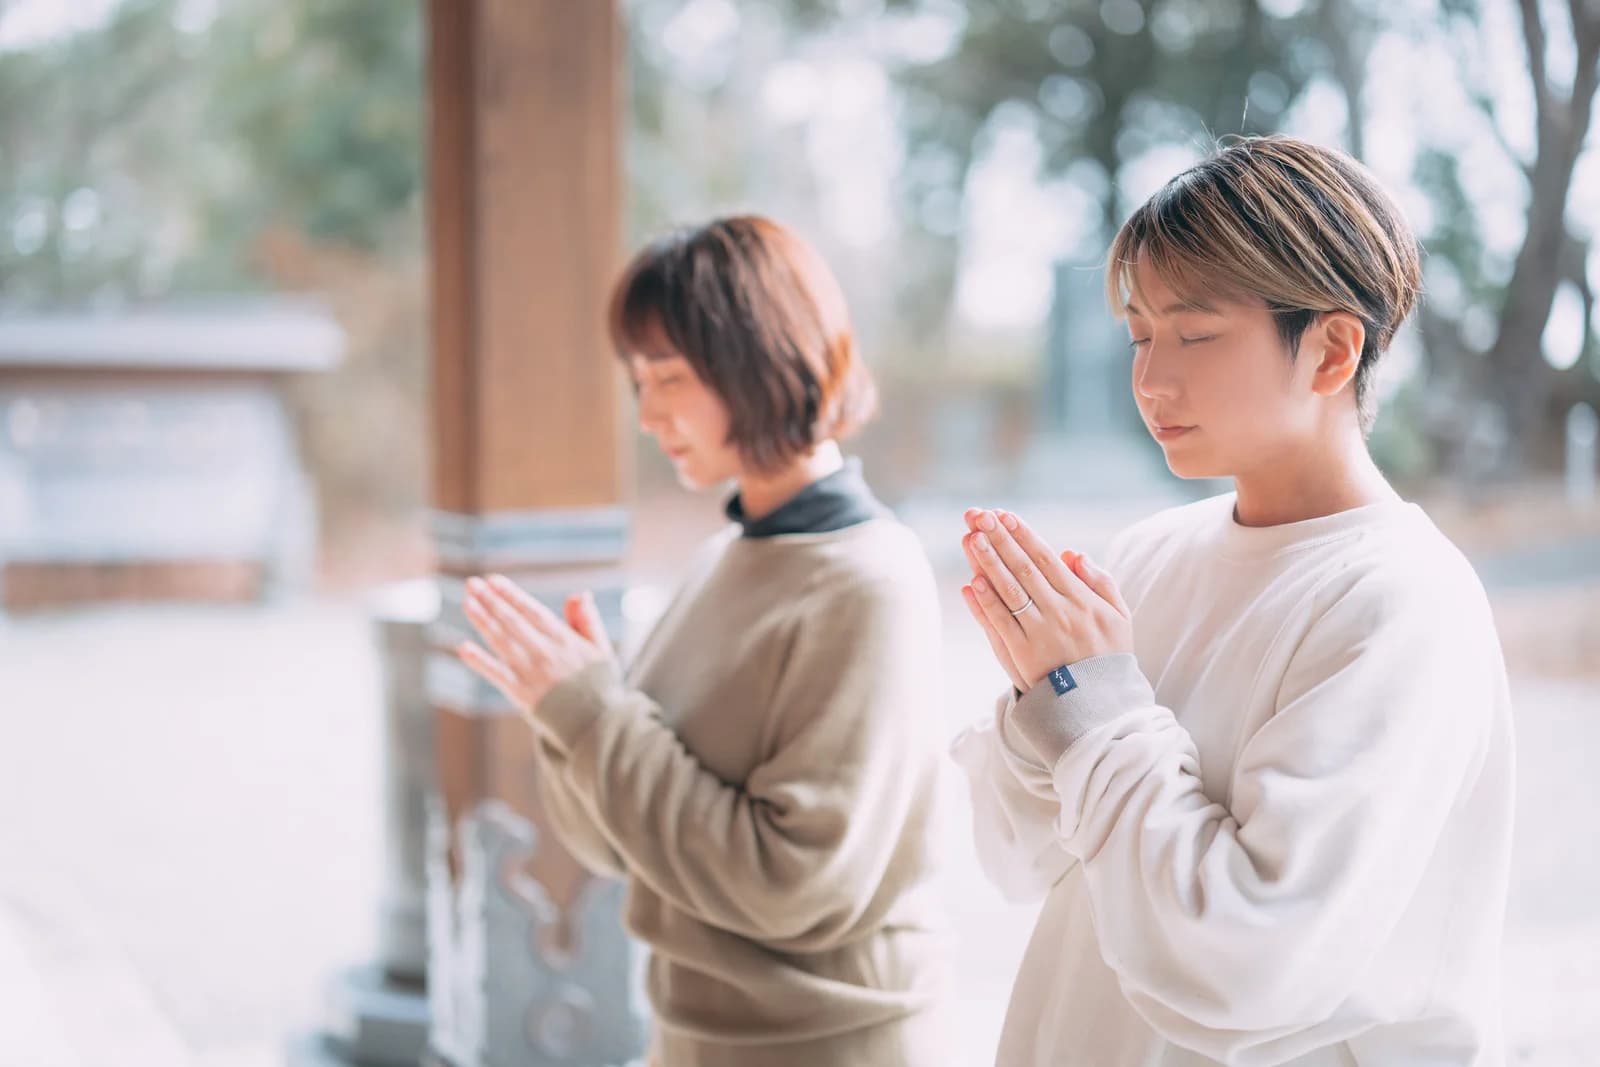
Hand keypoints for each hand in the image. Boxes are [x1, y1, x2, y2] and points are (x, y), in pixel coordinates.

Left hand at [456, 575, 615, 713]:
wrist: (595, 723)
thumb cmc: (598, 684)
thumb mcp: (601, 648)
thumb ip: (588, 620)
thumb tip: (579, 594)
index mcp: (564, 640)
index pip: (532, 611)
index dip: (511, 594)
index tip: (493, 580)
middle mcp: (545, 653)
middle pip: (512, 622)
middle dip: (491, 601)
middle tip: (472, 584)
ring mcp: (531, 673)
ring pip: (502, 642)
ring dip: (482, 622)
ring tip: (467, 603)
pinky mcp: (521, 694)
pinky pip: (497, 675)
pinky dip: (480, 662)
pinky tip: (464, 648)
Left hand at [957, 508, 1131, 690]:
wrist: (1102, 706)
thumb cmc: (1109, 657)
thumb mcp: (1119, 616)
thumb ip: (1101, 582)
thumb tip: (1073, 552)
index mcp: (1082, 600)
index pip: (1048, 559)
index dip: (1025, 536)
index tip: (1006, 516)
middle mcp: (1060, 613)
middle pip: (1024, 569)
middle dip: (1001, 540)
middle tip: (980, 516)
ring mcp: (1040, 634)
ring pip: (1010, 591)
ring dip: (989, 563)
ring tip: (971, 538)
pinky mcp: (1023, 655)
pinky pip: (1001, 624)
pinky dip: (986, 603)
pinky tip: (972, 583)